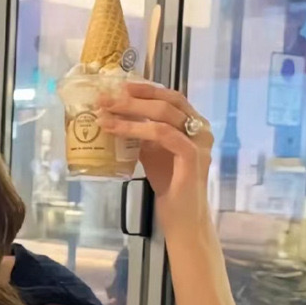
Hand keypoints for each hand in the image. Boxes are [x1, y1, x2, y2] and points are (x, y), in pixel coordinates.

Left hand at [96, 82, 213, 230]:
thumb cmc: (170, 185)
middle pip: (167, 102)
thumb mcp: (154, 153)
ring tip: (104, 115)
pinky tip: (117, 131)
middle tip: (105, 99)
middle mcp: (201, 129)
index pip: (172, 98)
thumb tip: (120, 118)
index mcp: (195, 125)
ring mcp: (198, 142)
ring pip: (164, 116)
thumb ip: (145, 136)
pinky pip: (163, 135)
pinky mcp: (191, 157)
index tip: (120, 87)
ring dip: (130, 113)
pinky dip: (137, 130)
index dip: (146, 89)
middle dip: (133, 98)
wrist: (182, 217)